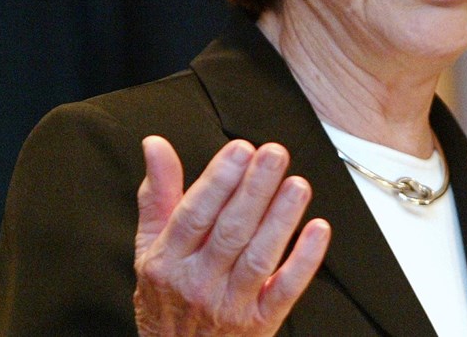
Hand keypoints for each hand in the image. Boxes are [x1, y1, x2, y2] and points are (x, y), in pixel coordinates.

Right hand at [133, 136, 330, 335]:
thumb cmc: (165, 298)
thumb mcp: (149, 247)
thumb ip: (157, 195)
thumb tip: (156, 147)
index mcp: (168, 259)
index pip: (194, 214)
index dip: (219, 180)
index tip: (240, 150)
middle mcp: (197, 282)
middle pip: (230, 231)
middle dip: (255, 189)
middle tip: (274, 155)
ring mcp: (230, 304)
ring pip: (258, 257)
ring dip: (281, 219)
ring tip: (297, 186)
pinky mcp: (259, 322)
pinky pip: (285, 289)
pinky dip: (304, 260)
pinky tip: (318, 231)